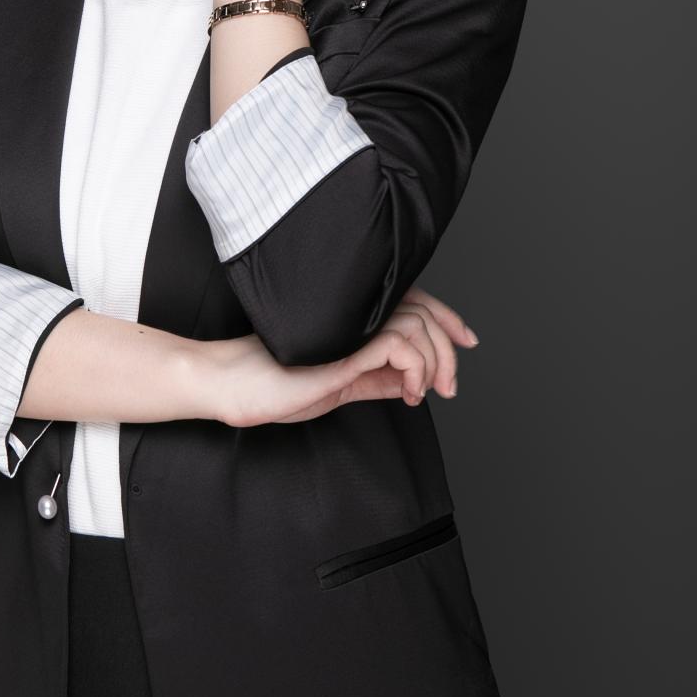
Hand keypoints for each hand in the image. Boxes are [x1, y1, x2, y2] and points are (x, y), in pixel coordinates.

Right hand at [205, 287, 479, 428]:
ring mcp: (348, 327)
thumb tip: (410, 382)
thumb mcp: (338, 387)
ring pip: (417, 326)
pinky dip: (416, 369)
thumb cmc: (271, 384)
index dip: (446, 318)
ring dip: (435, 364)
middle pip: (422, 310)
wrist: (230, 385)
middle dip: (448, 348)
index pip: (412, 303)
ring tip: (426, 392)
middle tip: (450, 385)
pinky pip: (399, 345)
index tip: (466, 341)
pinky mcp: (342, 347)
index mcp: (353, 320)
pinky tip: (408, 392)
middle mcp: (354, 315)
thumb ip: (375, 380)